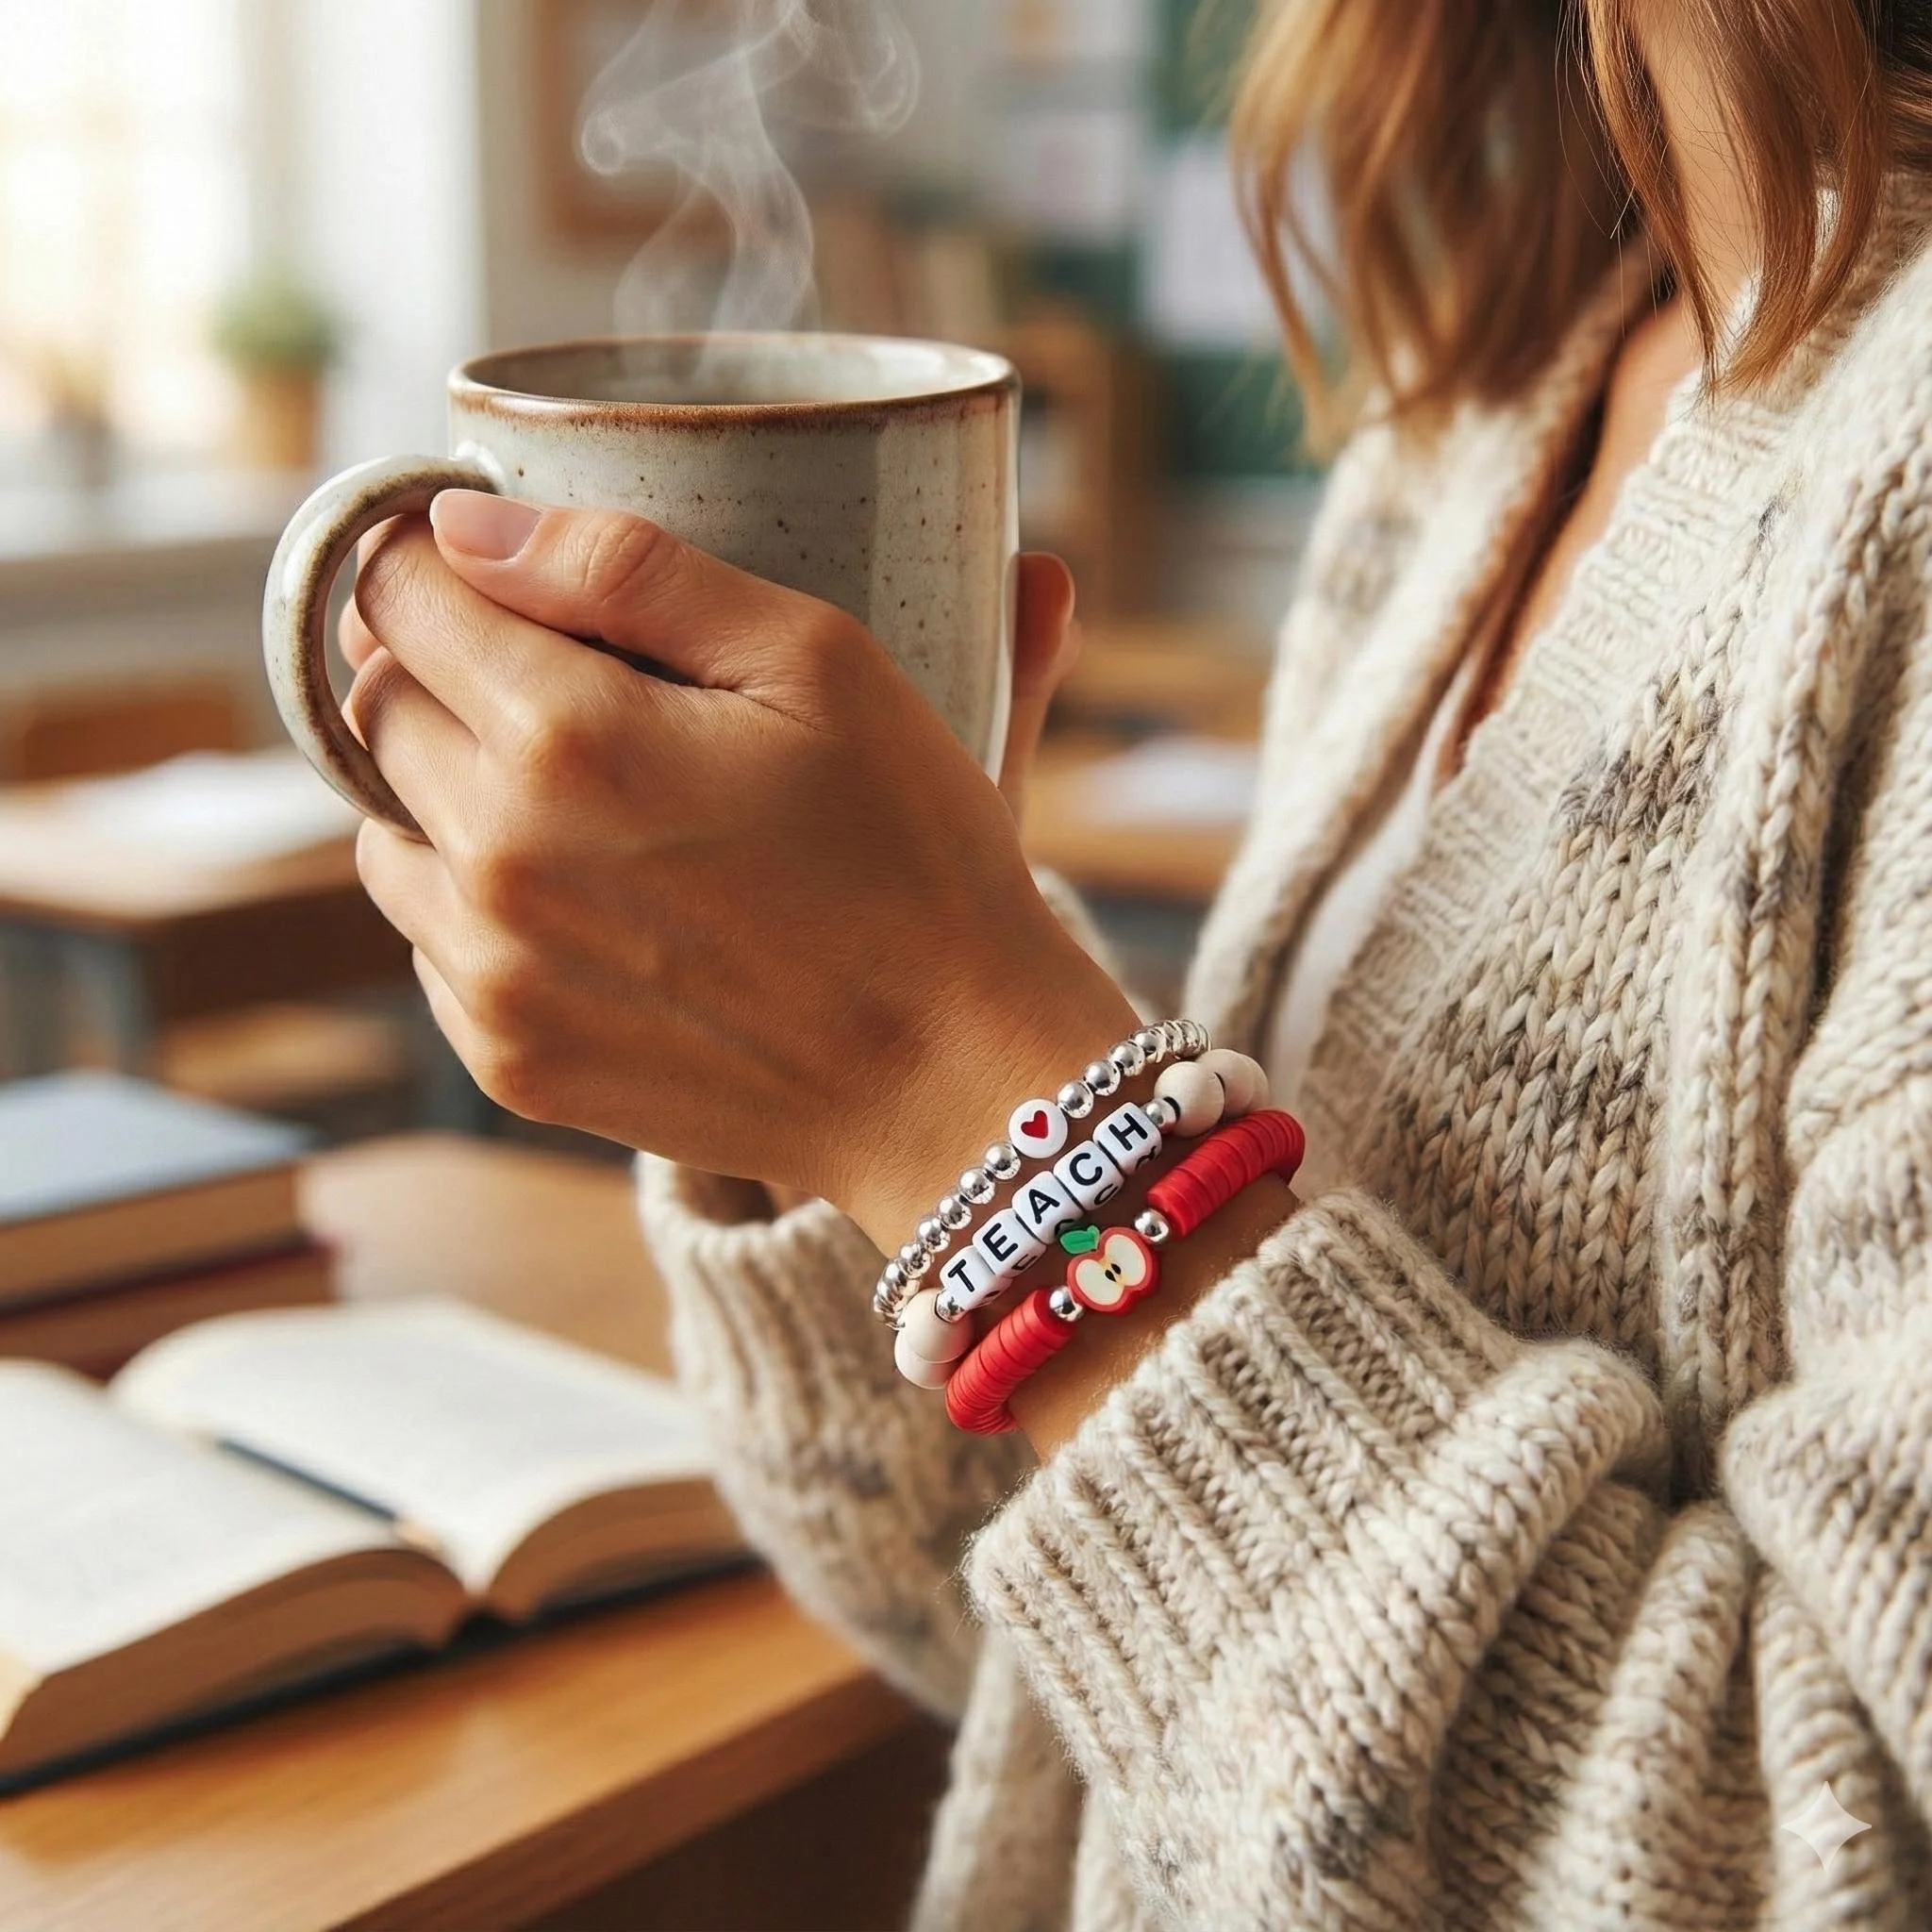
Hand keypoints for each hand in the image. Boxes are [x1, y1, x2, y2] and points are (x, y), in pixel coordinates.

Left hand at [342, 494, 1134, 1247]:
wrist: (952, 1074)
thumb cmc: (912, 858)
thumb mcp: (819, 664)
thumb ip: (629, 568)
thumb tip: (462, 523)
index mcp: (568, 739)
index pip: (397, 594)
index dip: (427, 555)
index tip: (478, 557)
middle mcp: (498, 861)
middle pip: (378, 709)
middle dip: (444, 668)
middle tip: (558, 675)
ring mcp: (492, 976)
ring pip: (387, 831)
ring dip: (449, 792)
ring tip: (580, 800)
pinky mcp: (509, 1060)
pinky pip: (434, 943)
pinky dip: (482, 906)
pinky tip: (599, 906)